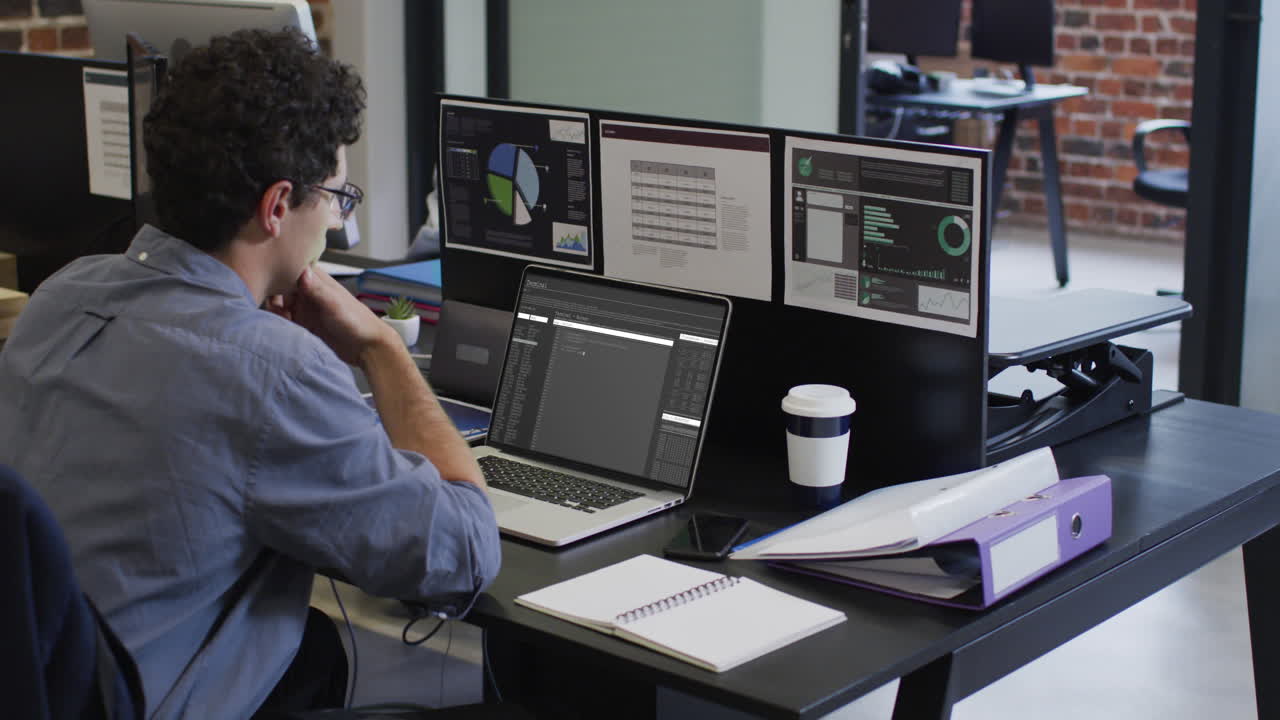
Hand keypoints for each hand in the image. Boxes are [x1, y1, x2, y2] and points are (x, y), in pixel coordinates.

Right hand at [278, 266, 395, 365]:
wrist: (365, 348)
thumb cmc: (357, 322)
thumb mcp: (335, 304)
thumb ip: (318, 289)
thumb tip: (302, 271)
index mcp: (316, 279)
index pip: (289, 267)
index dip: (277, 272)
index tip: (270, 282)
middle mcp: (307, 291)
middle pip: (278, 285)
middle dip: (271, 294)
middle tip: (276, 307)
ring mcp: (303, 307)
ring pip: (277, 302)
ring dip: (273, 308)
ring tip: (281, 318)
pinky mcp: (301, 323)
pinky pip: (282, 318)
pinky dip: (277, 321)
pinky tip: (283, 326)